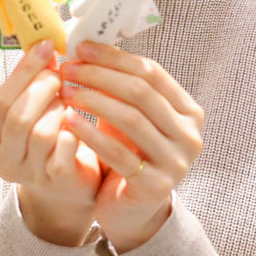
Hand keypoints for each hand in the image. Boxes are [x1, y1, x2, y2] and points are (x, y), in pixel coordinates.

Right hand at [0, 40, 101, 245]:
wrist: (69, 186)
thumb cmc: (51, 138)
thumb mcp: (34, 111)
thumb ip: (33, 83)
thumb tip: (44, 43)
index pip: (1, 100)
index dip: (24, 70)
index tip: (46, 46)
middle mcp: (3, 160)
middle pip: (17, 116)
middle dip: (43, 88)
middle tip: (62, 75)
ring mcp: (28, 174)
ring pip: (41, 133)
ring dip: (60, 109)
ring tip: (72, 101)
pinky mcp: (56, 182)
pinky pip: (63, 151)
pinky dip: (74, 131)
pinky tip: (81, 124)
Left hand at [59, 42, 204, 252]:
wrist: (133, 210)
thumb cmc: (129, 153)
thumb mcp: (130, 116)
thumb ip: (120, 85)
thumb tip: (86, 44)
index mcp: (189, 111)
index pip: (151, 72)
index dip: (114, 57)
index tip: (80, 48)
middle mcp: (190, 135)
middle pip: (141, 93)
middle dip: (100, 76)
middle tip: (67, 68)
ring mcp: (177, 162)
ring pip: (131, 119)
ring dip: (93, 100)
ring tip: (65, 90)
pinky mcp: (156, 186)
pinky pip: (119, 153)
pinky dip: (91, 134)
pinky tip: (68, 120)